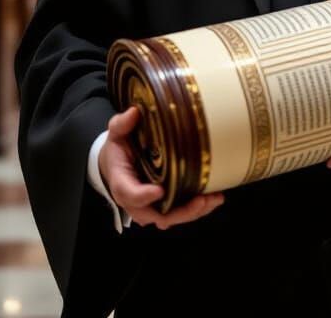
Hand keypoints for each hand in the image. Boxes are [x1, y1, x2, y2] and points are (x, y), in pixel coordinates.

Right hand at [98, 106, 224, 228]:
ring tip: (213, 200)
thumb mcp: (116, 133)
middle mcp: (135, 202)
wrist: (116, 164)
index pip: (129, 194)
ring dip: (193, 212)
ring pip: (170, 219)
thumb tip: (135, 112)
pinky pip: (179, 214)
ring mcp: (150, 207)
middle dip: (179, 212)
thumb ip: (122, 124)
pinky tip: (214, 198)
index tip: (159, 190)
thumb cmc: (118, 149)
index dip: (143, 196)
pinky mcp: (163, 206)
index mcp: (121, 183)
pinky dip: (196, 210)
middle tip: (199, 200)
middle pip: (155, 215)